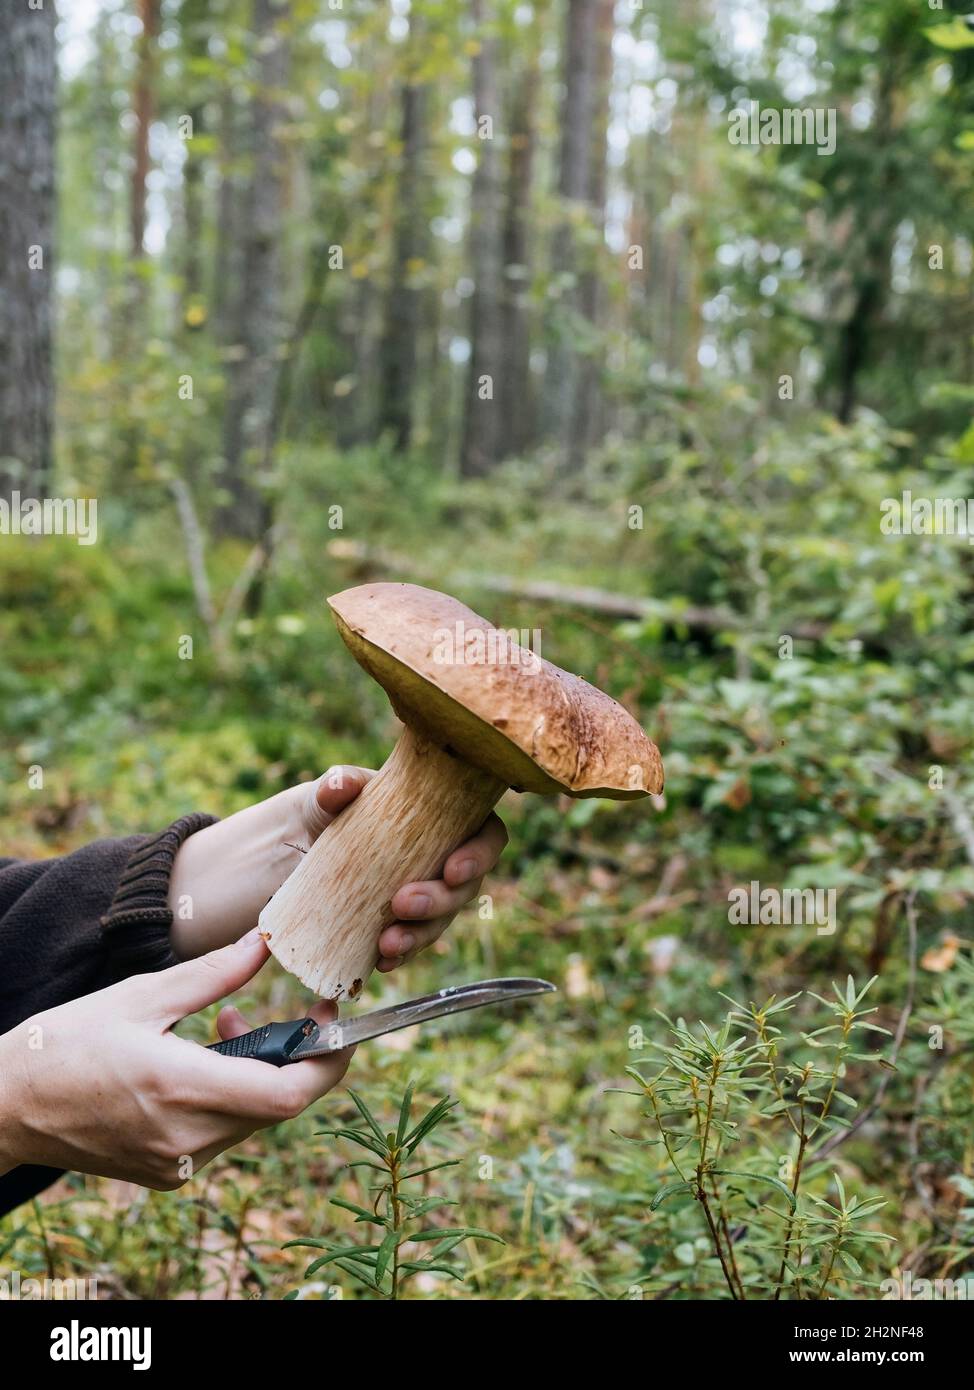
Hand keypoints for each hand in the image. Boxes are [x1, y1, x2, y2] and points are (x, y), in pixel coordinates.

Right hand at [0, 931, 350, 1188]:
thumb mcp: (142, 996)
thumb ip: (214, 974)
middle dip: (298, 1056)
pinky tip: (203, 1057)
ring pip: (254, 1118)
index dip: (329, 1060)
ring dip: (262, 1070)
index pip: (288, 1094)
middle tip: (295, 1012)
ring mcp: (178, 1164)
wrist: (8, 1106)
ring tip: (226, 1023)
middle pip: (279, 1104)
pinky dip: (233, 1093)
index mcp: (181, 1089)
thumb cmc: (67, 1042)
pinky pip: (225, 1132)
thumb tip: (267, 941)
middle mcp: (187, 1138)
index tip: (338, 1019)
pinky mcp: (168, 1173)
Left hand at [168, 766, 506, 969]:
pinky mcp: (373, 931)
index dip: (478, 849)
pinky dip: (399, 954)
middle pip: (460, 879)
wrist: (220, 887)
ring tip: (387, 945)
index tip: (453, 867)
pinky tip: (380, 963)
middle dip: (444, 899)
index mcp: (410, 814)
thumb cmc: (266, 834)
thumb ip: (326, 794)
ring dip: (424, 934)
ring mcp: (394, 895)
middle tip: (404, 907)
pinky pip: (404, 944)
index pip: (472, 826)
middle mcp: (413, 854)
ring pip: (437, 918)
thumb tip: (347, 783)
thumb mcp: (296, 810)